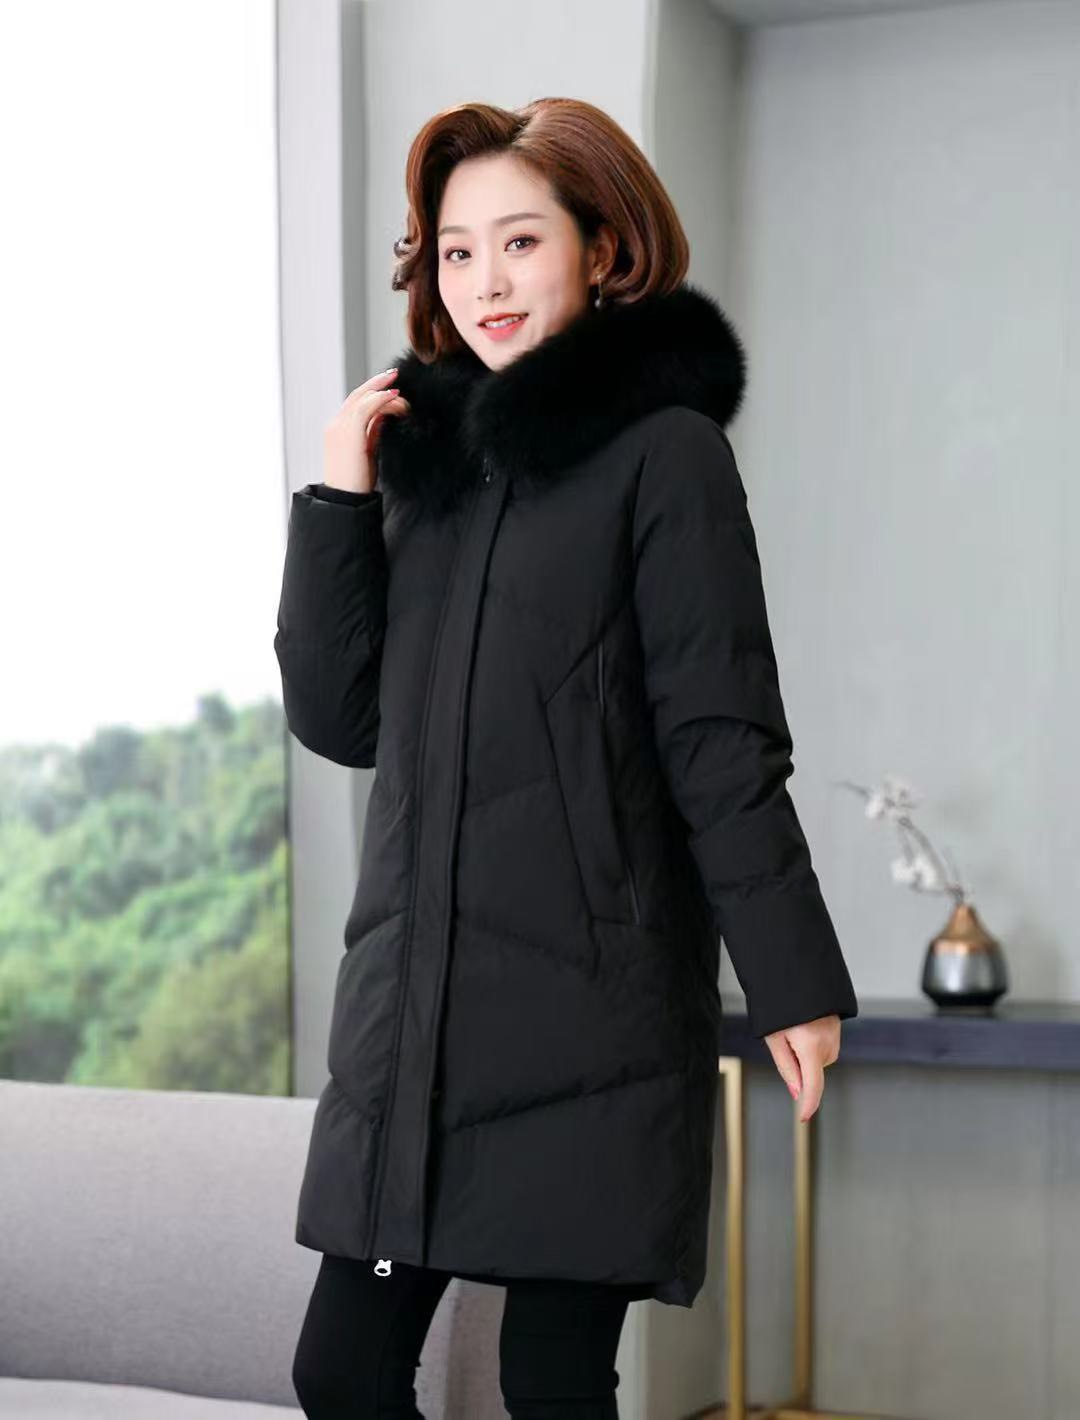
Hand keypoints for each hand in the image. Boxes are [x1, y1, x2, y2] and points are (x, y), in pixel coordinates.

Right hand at [324, 366, 410, 494]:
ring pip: (362, 398)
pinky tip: (395, 398)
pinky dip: (381, 399)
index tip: (390, 388)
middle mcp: (335, 424)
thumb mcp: (367, 452)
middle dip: (376, 383)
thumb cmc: (357, 482)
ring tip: (400, 392)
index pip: (355, 403)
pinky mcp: (348, 432)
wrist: (345, 500)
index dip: (372, 393)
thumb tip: (385, 417)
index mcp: (337, 430)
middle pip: (357, 395)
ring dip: (382, 391)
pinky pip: (366, 407)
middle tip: (394, 375)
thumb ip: (373, 432)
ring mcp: (339, 427)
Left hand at [763, 1014, 840, 1122]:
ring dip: (807, 1052)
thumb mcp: (774, 1037)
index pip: (813, 1085)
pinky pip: (824, 1046)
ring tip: (795, 1027)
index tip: (803, 1118)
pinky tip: (805, 1024)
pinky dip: (814, 1043)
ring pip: (819, 1059)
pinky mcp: (838, 1027)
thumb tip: (797, 1093)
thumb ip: (786, 1067)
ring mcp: (836, 1034)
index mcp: (810, 1046)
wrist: (795, 973)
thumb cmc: (779, 1006)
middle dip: (800, 1064)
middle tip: (785, 1039)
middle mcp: (828, 1042)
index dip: (808, 1104)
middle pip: (813, 1070)